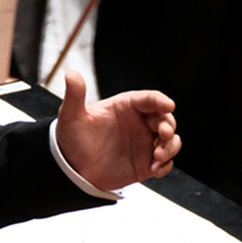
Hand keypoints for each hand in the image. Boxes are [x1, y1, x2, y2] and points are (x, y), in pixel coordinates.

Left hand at [55, 71, 179, 191]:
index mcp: (126, 107)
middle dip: (169, 125)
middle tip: (164, 133)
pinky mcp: (145, 163)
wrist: (71, 169)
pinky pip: (163, 163)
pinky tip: (155, 169)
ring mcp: (144, 143)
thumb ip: (74, 95)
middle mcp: (139, 123)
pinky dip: (164, 165)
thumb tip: (71, 74)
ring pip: (169, 140)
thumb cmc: (73, 138)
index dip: (160, 101)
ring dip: (170, 146)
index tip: (168, 105)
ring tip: (158, 155)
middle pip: (164, 119)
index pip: (149, 99)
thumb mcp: (71, 116)